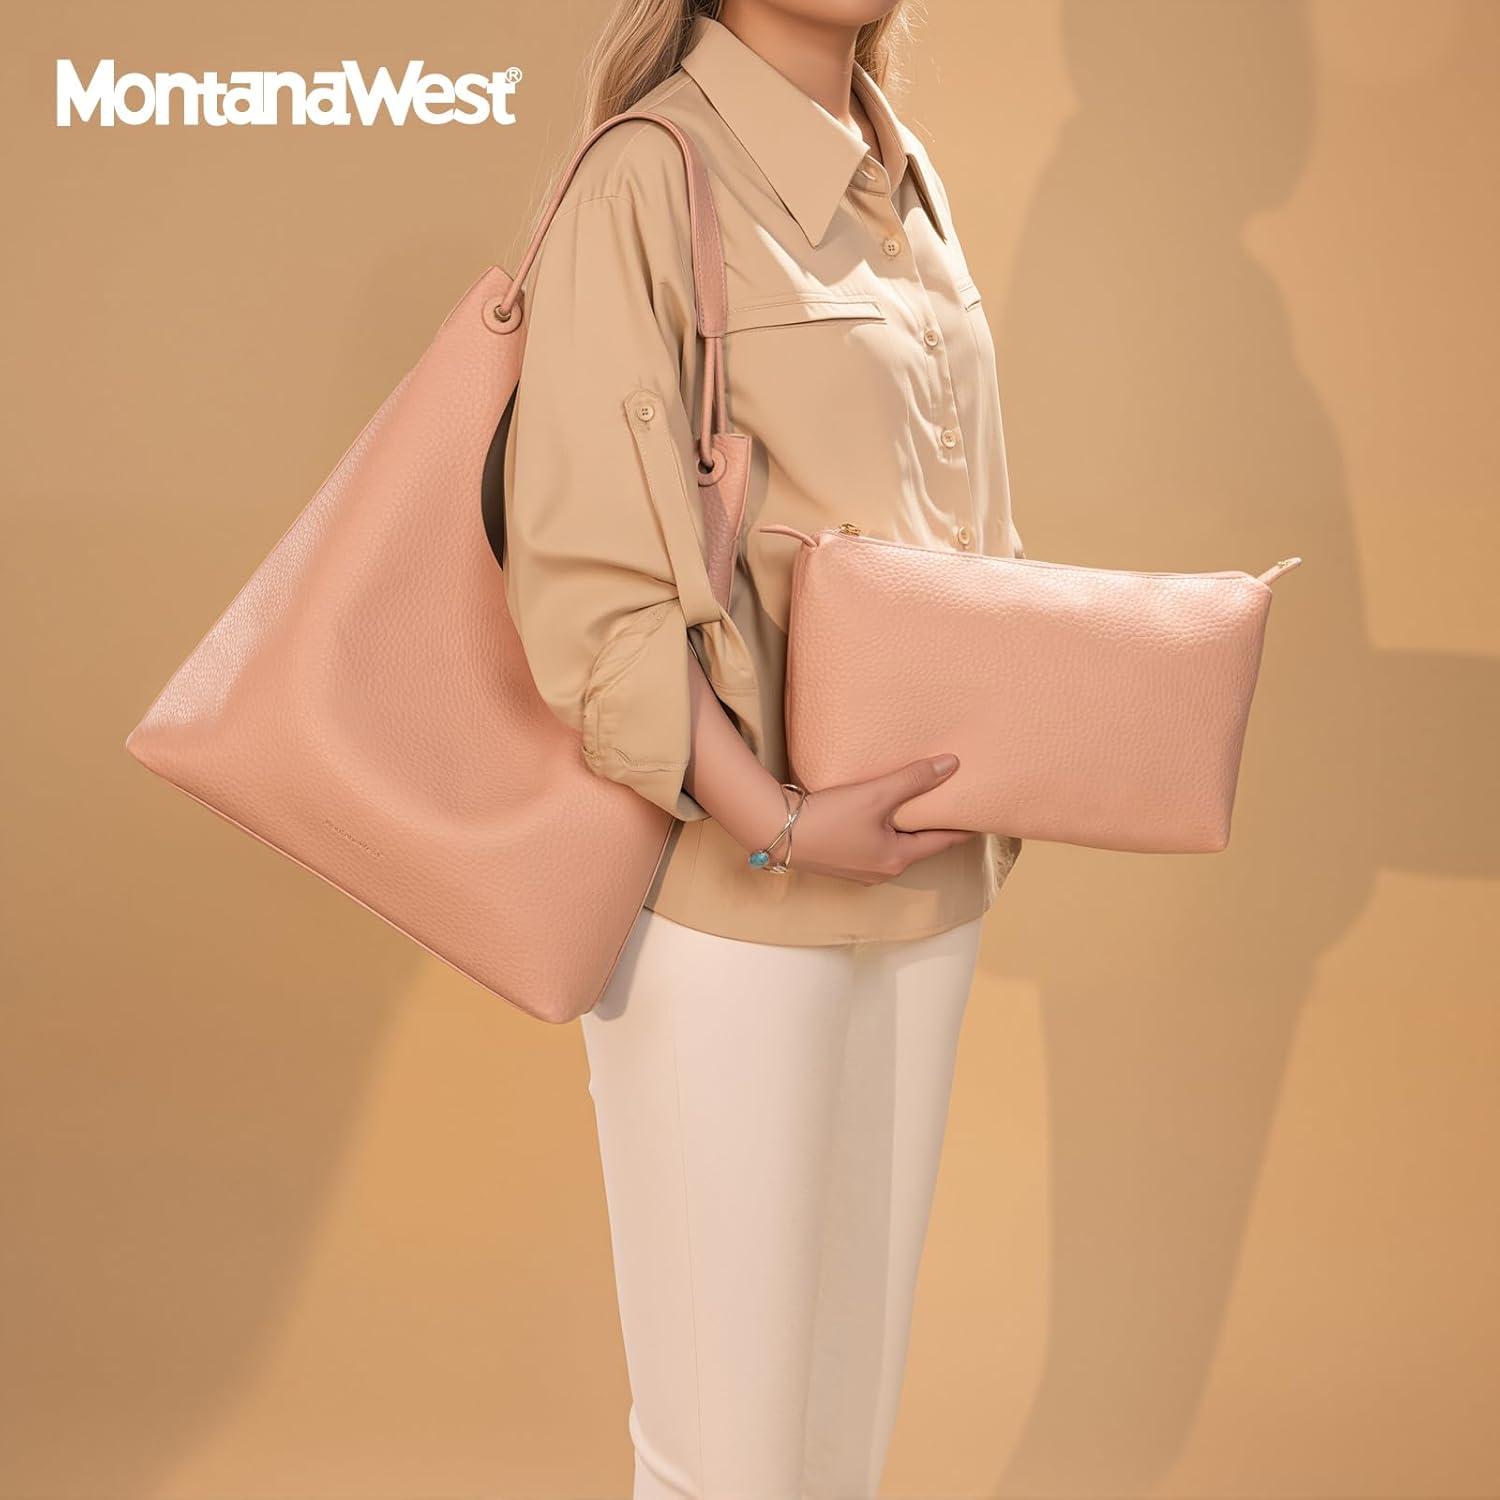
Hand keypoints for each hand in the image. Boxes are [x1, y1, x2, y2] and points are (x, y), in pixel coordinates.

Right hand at [784, 755, 973, 885]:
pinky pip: (874, 846)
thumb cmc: (829, 816)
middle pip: (919, 845)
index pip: (943, 841)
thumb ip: (914, 779)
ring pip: (895, 846)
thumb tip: (952, 766)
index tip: (980, 817)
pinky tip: (879, 816)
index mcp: (897, 858)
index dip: (962, 827)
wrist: (775, 831)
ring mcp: (860, 870)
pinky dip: (885, 831)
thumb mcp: (876, 794)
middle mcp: (882, 870)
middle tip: (951, 806)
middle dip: (933, 827)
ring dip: (907, 829)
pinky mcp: (841, 862)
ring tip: (918, 808)